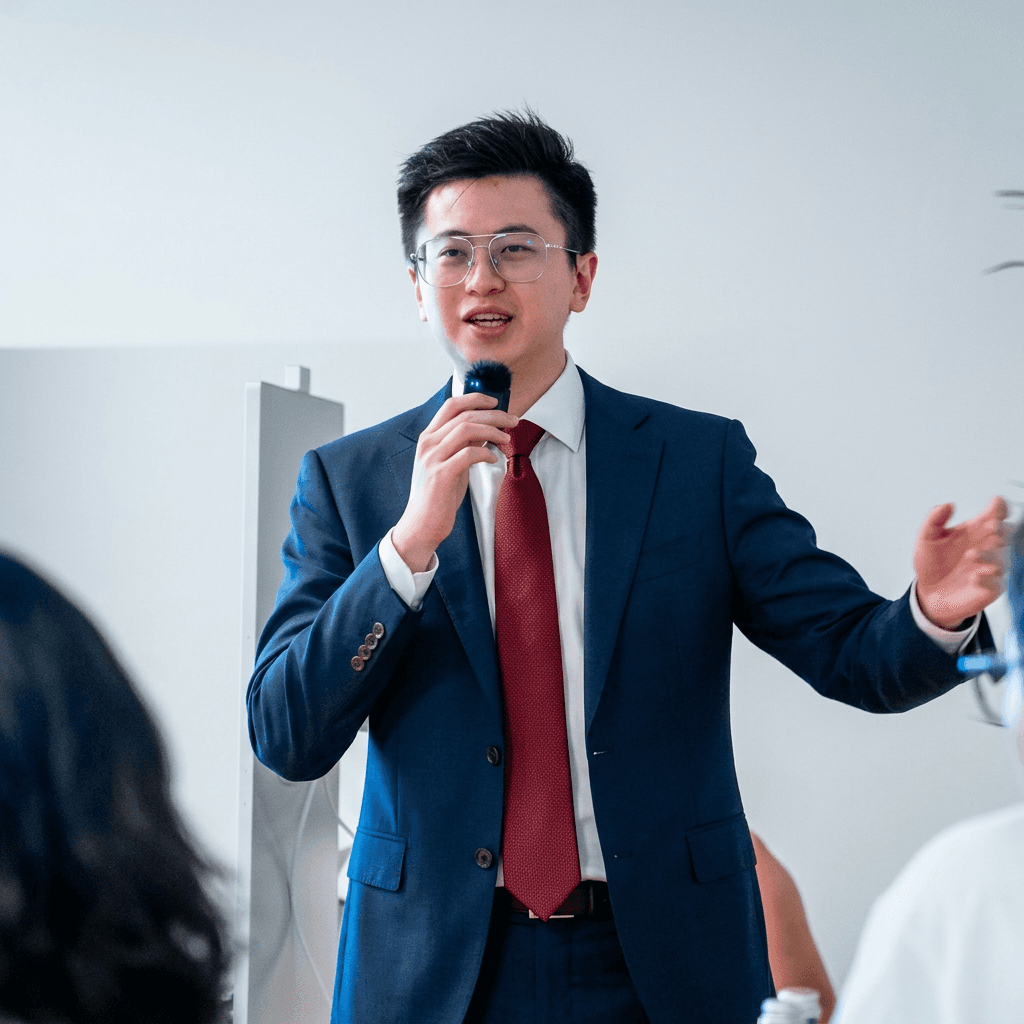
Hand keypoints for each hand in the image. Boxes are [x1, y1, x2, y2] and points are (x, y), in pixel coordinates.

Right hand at [392, 393, 517, 572]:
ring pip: (467, 429)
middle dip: (494, 415)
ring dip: (493, 431)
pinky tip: (493, 458)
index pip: (451, 405)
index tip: (495, 402)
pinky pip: (469, 454)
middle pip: (465, 415)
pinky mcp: (441, 475)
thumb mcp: (452, 464)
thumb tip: (488, 430)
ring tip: (506, 438)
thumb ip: (465, 445)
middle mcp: (428, 444)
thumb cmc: (438, 495)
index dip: (475, 399)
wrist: (421, 524)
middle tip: (513, 421)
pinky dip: (485, 453)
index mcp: (428, 438)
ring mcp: (432, 459)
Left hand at [914, 495, 1008, 629]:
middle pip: (1006, 532)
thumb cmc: (931, 563)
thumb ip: (934, 520)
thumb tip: (948, 504)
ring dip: (989, 555)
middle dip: (1001, 528)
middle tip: (990, 527)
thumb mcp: (926, 539)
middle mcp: (987, 546)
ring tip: (970, 555)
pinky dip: (987, 579)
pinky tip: (974, 578)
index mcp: (975, 531)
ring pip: (1001, 558)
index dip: (999, 507)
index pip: (995, 515)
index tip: (996, 502)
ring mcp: (991, 567)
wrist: (927, 593)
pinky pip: (996, 583)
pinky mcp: (990, 588)